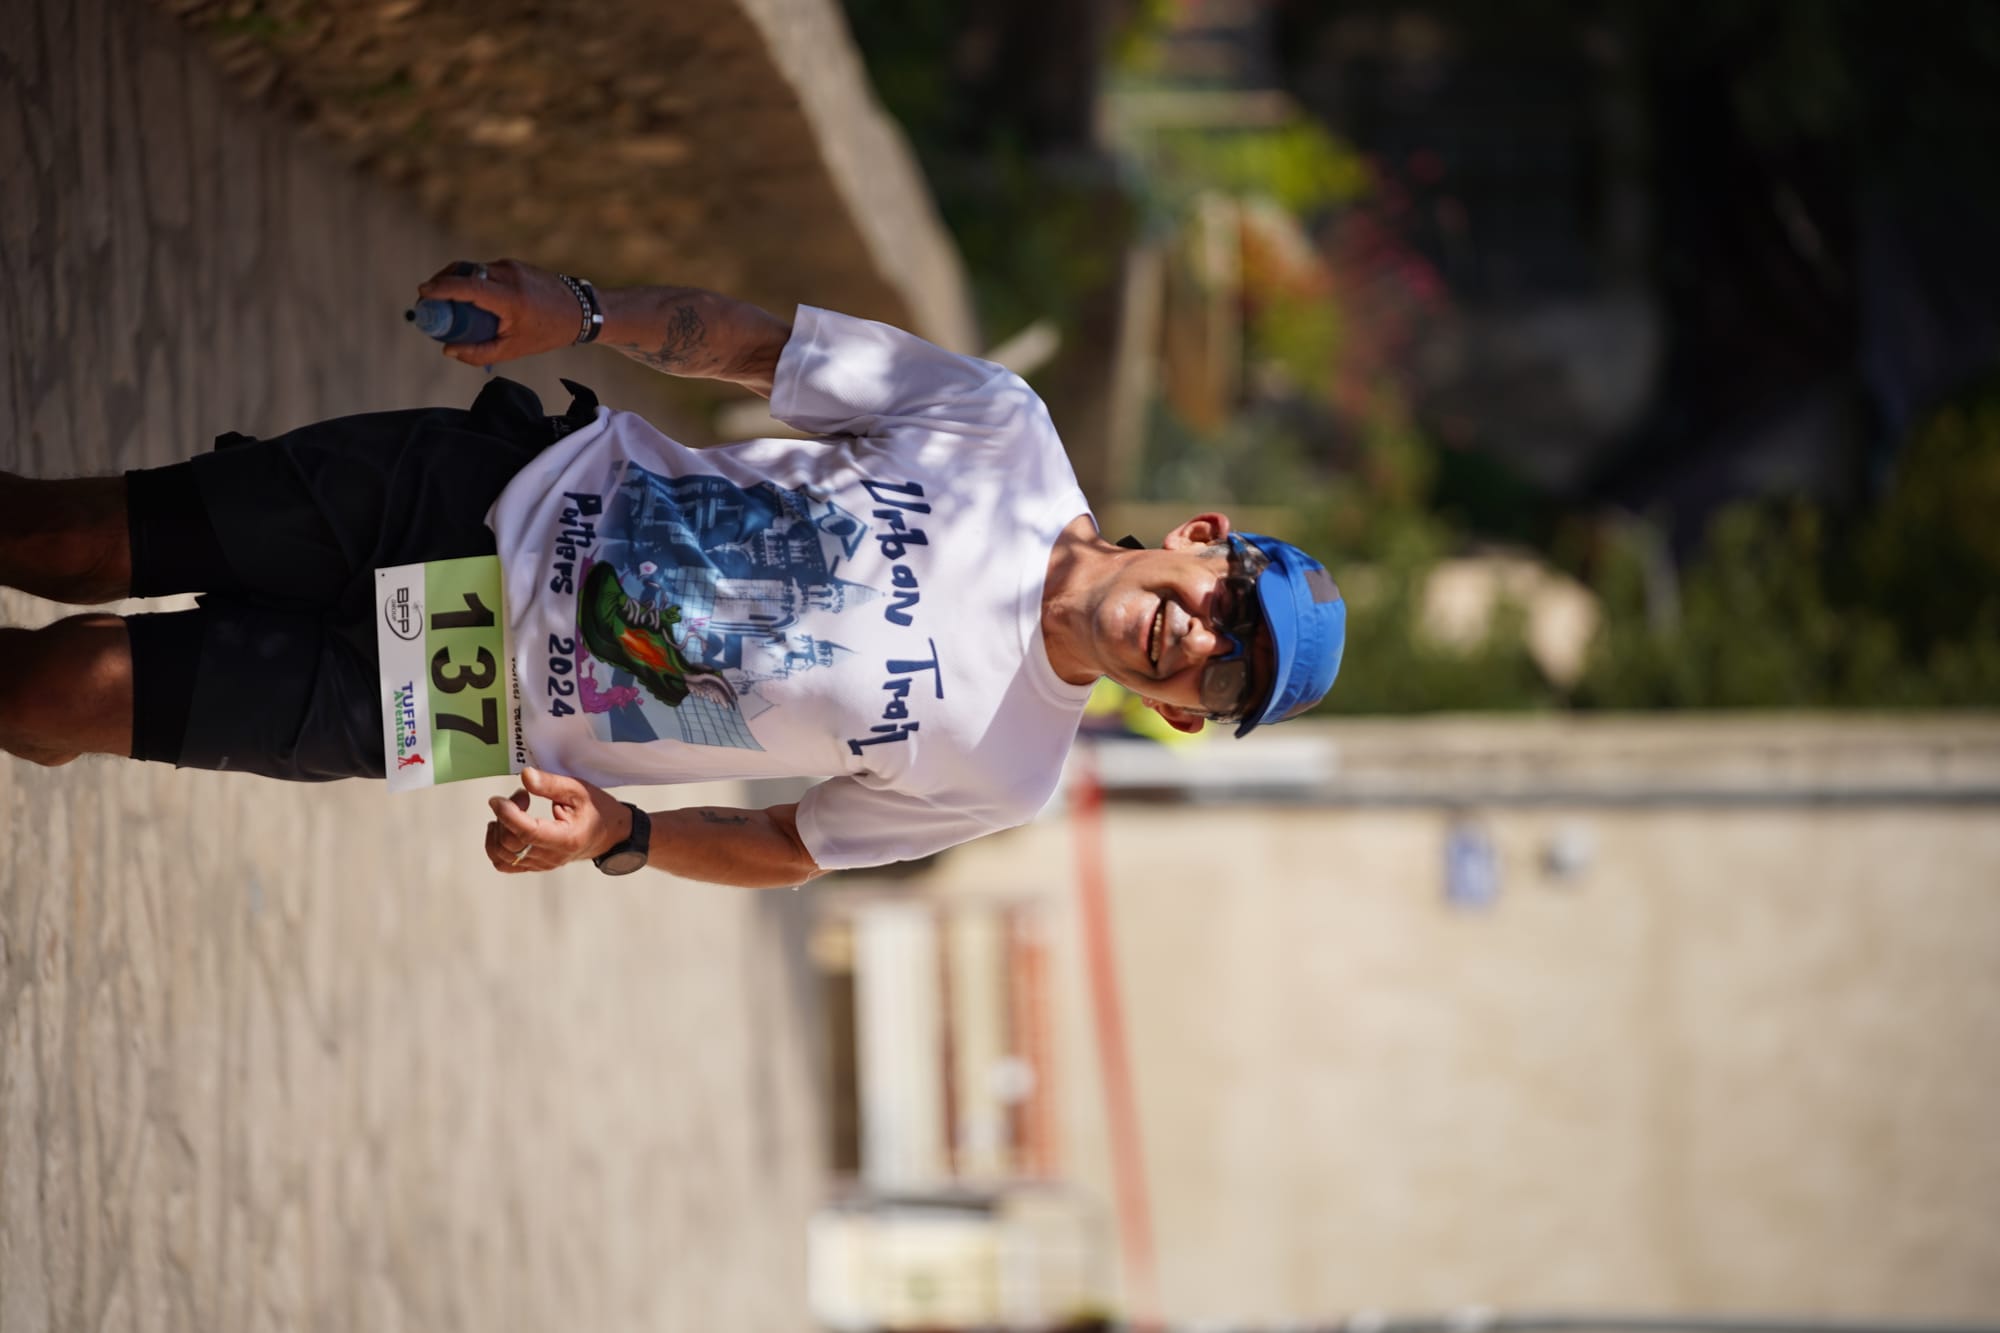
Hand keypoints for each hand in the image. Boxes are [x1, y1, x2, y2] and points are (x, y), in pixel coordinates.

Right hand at [416, 259, 584, 367]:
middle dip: (441, 283)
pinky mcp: (514, 264)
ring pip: (473, 269)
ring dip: (455, 281)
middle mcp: (508, 275)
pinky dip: (472, 280)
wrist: (580, 310)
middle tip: (428, 300)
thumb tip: (448, 350)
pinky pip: (484, 270)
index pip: (466, 286)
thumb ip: (479, 353)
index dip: (441, 287)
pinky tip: (469, 296)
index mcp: (509, 297)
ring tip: (445, 300)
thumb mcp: (514, 349)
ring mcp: (511, 266)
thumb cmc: (547, 332)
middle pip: (463, 272)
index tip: (423, 293)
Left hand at [483, 767, 630, 873]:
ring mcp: (542, 864)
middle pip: (511, 843)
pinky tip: (502, 829)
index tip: (497, 799)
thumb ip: (550, 784)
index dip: (508, 815)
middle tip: (521, 795)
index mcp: (566, 839)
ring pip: (502, 856)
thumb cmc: (598, 811)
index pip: (528, 833)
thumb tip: (525, 777)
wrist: (610, 834)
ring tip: (512, 810)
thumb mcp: (578, 790)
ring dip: (498, 830)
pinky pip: (504, 864)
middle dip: (506, 815)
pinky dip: (495, 847)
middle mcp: (552, 856)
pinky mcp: (535, 865)